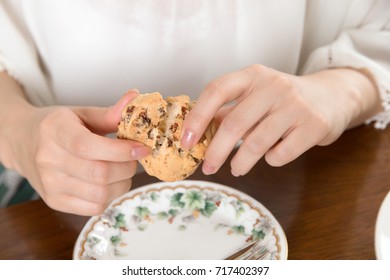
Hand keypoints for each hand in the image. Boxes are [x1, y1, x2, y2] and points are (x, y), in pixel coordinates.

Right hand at [5, 90, 149, 215]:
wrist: (23, 141)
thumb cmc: (57, 126)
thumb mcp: (80, 114)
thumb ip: (109, 113)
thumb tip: (136, 98)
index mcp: (54, 130)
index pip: (89, 146)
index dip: (121, 150)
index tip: (142, 147)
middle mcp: (48, 159)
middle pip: (99, 174)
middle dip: (128, 167)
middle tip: (134, 158)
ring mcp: (50, 184)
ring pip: (100, 194)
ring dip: (123, 184)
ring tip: (123, 170)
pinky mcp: (55, 201)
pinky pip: (94, 208)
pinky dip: (111, 197)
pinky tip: (109, 183)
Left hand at [181, 65, 378, 176]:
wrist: (331, 96)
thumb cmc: (282, 99)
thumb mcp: (254, 95)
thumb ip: (228, 111)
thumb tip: (196, 136)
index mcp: (252, 75)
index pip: (216, 90)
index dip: (197, 118)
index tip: (186, 143)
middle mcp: (273, 85)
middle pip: (234, 124)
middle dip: (215, 152)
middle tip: (208, 168)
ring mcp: (295, 105)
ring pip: (256, 143)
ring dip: (241, 162)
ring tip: (236, 169)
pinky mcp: (313, 125)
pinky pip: (281, 154)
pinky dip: (270, 161)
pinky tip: (271, 157)